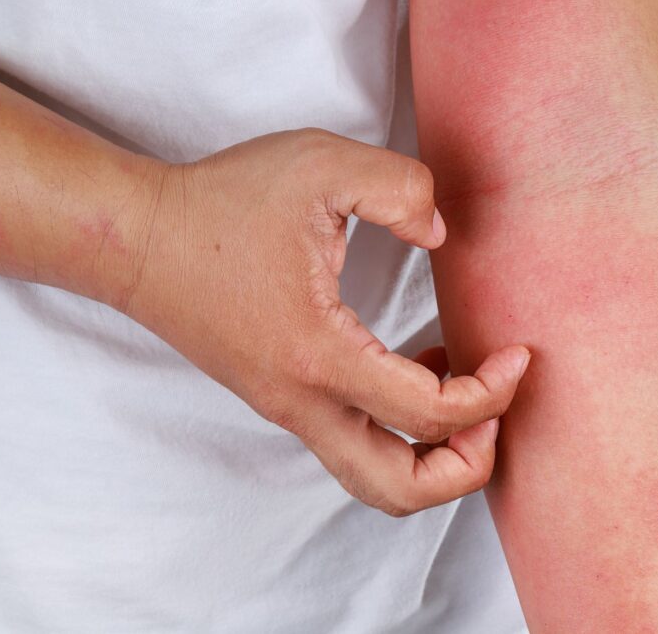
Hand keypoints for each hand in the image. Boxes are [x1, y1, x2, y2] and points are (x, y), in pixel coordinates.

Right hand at [119, 128, 530, 515]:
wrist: (137, 240)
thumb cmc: (223, 202)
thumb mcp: (321, 167)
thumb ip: (399, 189)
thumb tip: (441, 234)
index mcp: (320, 356)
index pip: (430, 415)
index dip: (493, 393)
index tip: (519, 354)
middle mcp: (302, 402)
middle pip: (400, 490)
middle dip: (467, 467)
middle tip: (496, 411)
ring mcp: (287, 409)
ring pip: (370, 480)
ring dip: (430, 459)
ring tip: (462, 395)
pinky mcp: (279, 399)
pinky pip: (351, 444)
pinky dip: (397, 431)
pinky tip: (414, 365)